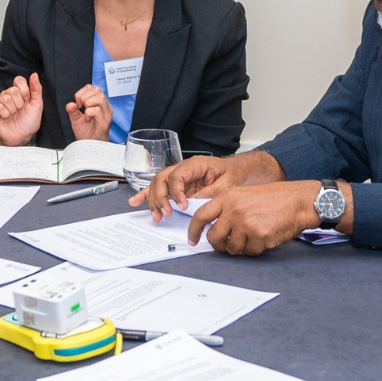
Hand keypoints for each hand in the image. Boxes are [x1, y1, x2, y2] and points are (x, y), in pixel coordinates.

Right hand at [0, 74, 42, 145]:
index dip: (24, 91)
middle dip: (19, 103)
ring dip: (12, 110)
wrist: (22, 136)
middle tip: (19, 110)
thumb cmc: (29, 121)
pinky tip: (5, 117)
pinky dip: (4, 114)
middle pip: (12, 90)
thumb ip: (36, 89)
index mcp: (19, 92)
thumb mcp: (37, 104)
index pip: (19, 80)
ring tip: (13, 115)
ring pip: (5, 99)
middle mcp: (8, 95)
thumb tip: (34, 74)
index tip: (27, 101)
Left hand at [66, 85, 111, 141]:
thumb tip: (70, 104)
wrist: (89, 146)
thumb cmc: (85, 132)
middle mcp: (105, 106)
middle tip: (81, 108)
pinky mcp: (105, 121)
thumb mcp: (75, 119)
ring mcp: (106, 113)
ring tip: (86, 113)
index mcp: (99, 103)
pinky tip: (88, 120)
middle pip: (96, 89)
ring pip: (99, 97)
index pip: (92, 87)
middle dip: (84, 97)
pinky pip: (96, 110)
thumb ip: (72, 110)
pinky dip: (88, 113)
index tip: (78, 104)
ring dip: (88, 104)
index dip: (82, 93)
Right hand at [133, 150, 281, 221]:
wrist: (245, 171)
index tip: (182, 206)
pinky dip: (148, 195)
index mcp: (197, 164)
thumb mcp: (228, 184)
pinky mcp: (181, 187)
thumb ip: (211, 193)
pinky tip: (136, 202)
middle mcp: (186, 169)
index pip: (178, 175)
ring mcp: (182, 177)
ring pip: (159, 184)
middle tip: (166, 213)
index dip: (176, 191)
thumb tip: (194, 204)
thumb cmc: (238, 174)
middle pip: (163, 178)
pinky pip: (162, 189)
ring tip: (155, 216)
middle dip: (160, 197)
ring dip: (153, 199)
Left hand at [188, 180, 318, 256]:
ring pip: (232, 248)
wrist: (298, 201)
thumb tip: (213, 226)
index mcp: (228, 198)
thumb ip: (227, 207)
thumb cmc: (274, 197)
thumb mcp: (244, 193)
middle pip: (214, 237)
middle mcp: (233, 211)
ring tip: (251, 236)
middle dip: (219, 245)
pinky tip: (263, 237)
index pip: (201, 216)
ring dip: (239, 248)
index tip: (193, 240)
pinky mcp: (258, 237)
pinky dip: (255, 249)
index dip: (194, 231)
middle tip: (227, 244)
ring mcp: (245, 225)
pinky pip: (249, 252)